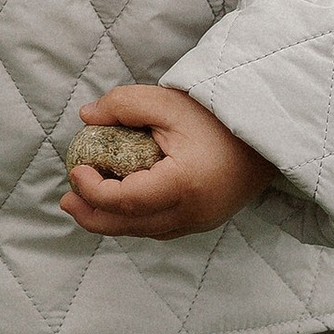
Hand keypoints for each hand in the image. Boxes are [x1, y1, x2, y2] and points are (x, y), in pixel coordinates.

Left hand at [59, 85, 273, 241]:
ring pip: (144, 230)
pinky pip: (159, 227)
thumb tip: (88, 117)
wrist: (267, 135)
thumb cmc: (219, 116)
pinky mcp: (203, 222)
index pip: (127, 201)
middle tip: (66, 200)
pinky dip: (134, 219)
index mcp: (184, 184)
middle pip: (130, 226)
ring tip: (84, 200)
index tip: (75, 170)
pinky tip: (119, 202)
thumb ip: (125, 106)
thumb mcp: (169, 102)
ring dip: (111, 219)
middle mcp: (192, 213)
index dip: (94, 191)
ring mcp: (200, 222)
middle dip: (93, 215)